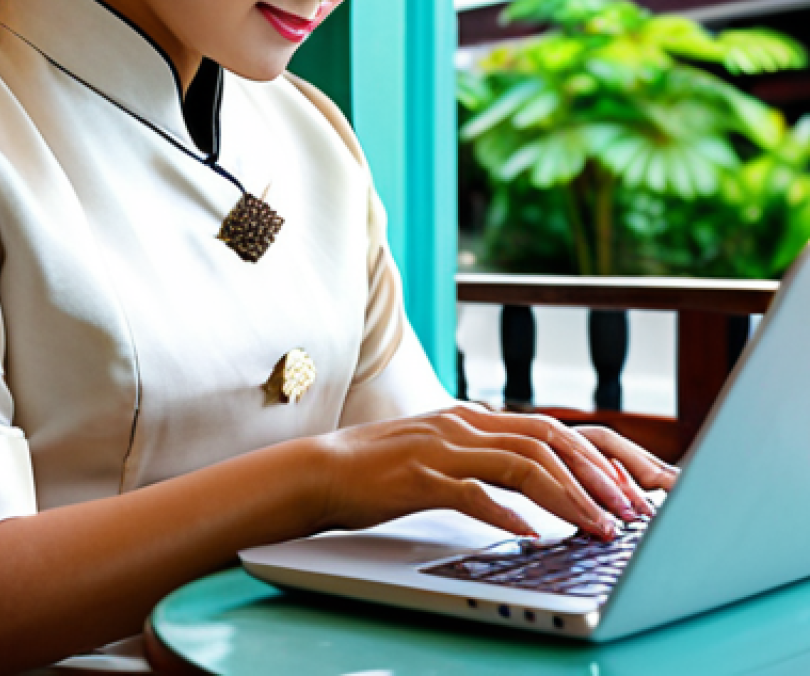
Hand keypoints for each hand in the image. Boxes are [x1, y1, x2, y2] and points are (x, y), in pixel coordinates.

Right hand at [314, 404, 677, 539]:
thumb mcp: (444, 453)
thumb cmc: (384, 469)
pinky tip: (530, 538)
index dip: (599, 456)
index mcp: (475, 419)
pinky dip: (506, 515)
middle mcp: (465, 425)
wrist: (323, 469)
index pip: (552, 428)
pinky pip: (472, 494)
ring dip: (568, 498)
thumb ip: (486, 457)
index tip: (635, 488)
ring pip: (521, 464)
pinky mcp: (418, 476)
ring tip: (599, 529)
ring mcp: (442, 448)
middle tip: (632, 512)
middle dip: (597, 475)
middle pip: (548, 439)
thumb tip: (539, 478)